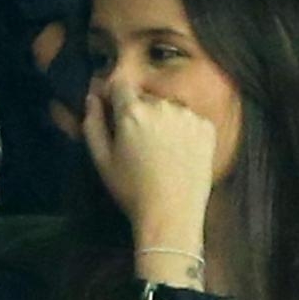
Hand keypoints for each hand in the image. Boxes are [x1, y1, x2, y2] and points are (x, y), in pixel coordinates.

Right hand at [82, 80, 216, 251]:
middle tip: (138, 142)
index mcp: (133, 111)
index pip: (120, 84)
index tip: (115, 113)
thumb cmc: (131, 190)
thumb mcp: (101, 159)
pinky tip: (178, 154)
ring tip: (160, 151)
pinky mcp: (206, 127)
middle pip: (145, 97)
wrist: (172, 215)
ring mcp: (187, 115)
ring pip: (168, 108)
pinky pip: (189, 119)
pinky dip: (183, 130)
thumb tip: (92, 97)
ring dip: (162, 120)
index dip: (115, 97)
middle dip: (139, 111)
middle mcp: (162, 105)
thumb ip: (92, 123)